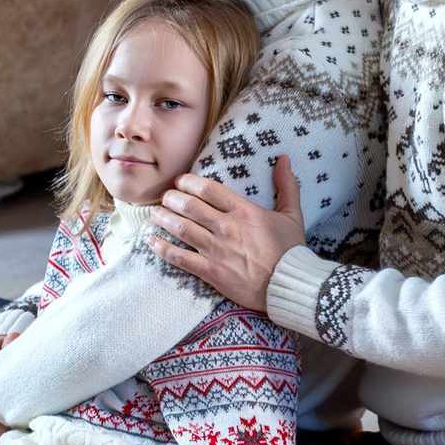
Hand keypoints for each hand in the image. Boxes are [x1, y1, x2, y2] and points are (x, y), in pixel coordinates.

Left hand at [149, 157, 305, 313]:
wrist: (289, 285)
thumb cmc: (291, 251)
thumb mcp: (293, 215)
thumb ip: (287, 185)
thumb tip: (284, 159)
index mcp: (244, 212)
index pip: (208, 189)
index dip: (189, 182)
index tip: (181, 182)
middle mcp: (227, 228)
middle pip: (189, 206)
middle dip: (172, 198)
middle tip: (166, 197)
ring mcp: (217, 251)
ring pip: (181, 228)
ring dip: (164, 218)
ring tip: (155, 213)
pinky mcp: (211, 272)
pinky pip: (180, 258)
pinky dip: (162, 249)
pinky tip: (151, 241)